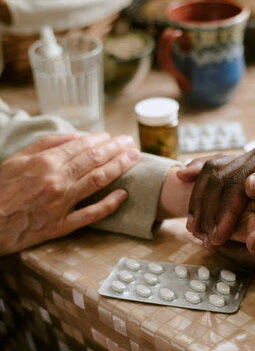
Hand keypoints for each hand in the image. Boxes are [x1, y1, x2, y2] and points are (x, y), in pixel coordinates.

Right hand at [0, 133, 139, 254]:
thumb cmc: (0, 188)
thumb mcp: (16, 159)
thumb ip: (46, 144)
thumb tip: (76, 136)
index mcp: (45, 162)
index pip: (82, 147)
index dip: (103, 140)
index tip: (115, 137)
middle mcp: (56, 181)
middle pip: (95, 161)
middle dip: (117, 150)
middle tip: (132, 144)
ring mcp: (60, 204)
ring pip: (98, 181)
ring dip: (119, 168)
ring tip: (134, 159)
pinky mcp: (60, 225)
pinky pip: (90, 214)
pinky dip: (109, 204)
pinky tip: (124, 195)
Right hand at [178, 138, 254, 245]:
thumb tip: (250, 185)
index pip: (239, 179)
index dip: (226, 210)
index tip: (217, 237)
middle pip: (222, 175)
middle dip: (207, 207)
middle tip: (198, 237)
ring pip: (217, 171)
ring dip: (201, 197)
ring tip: (192, 224)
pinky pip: (221, 167)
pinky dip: (203, 178)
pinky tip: (184, 177)